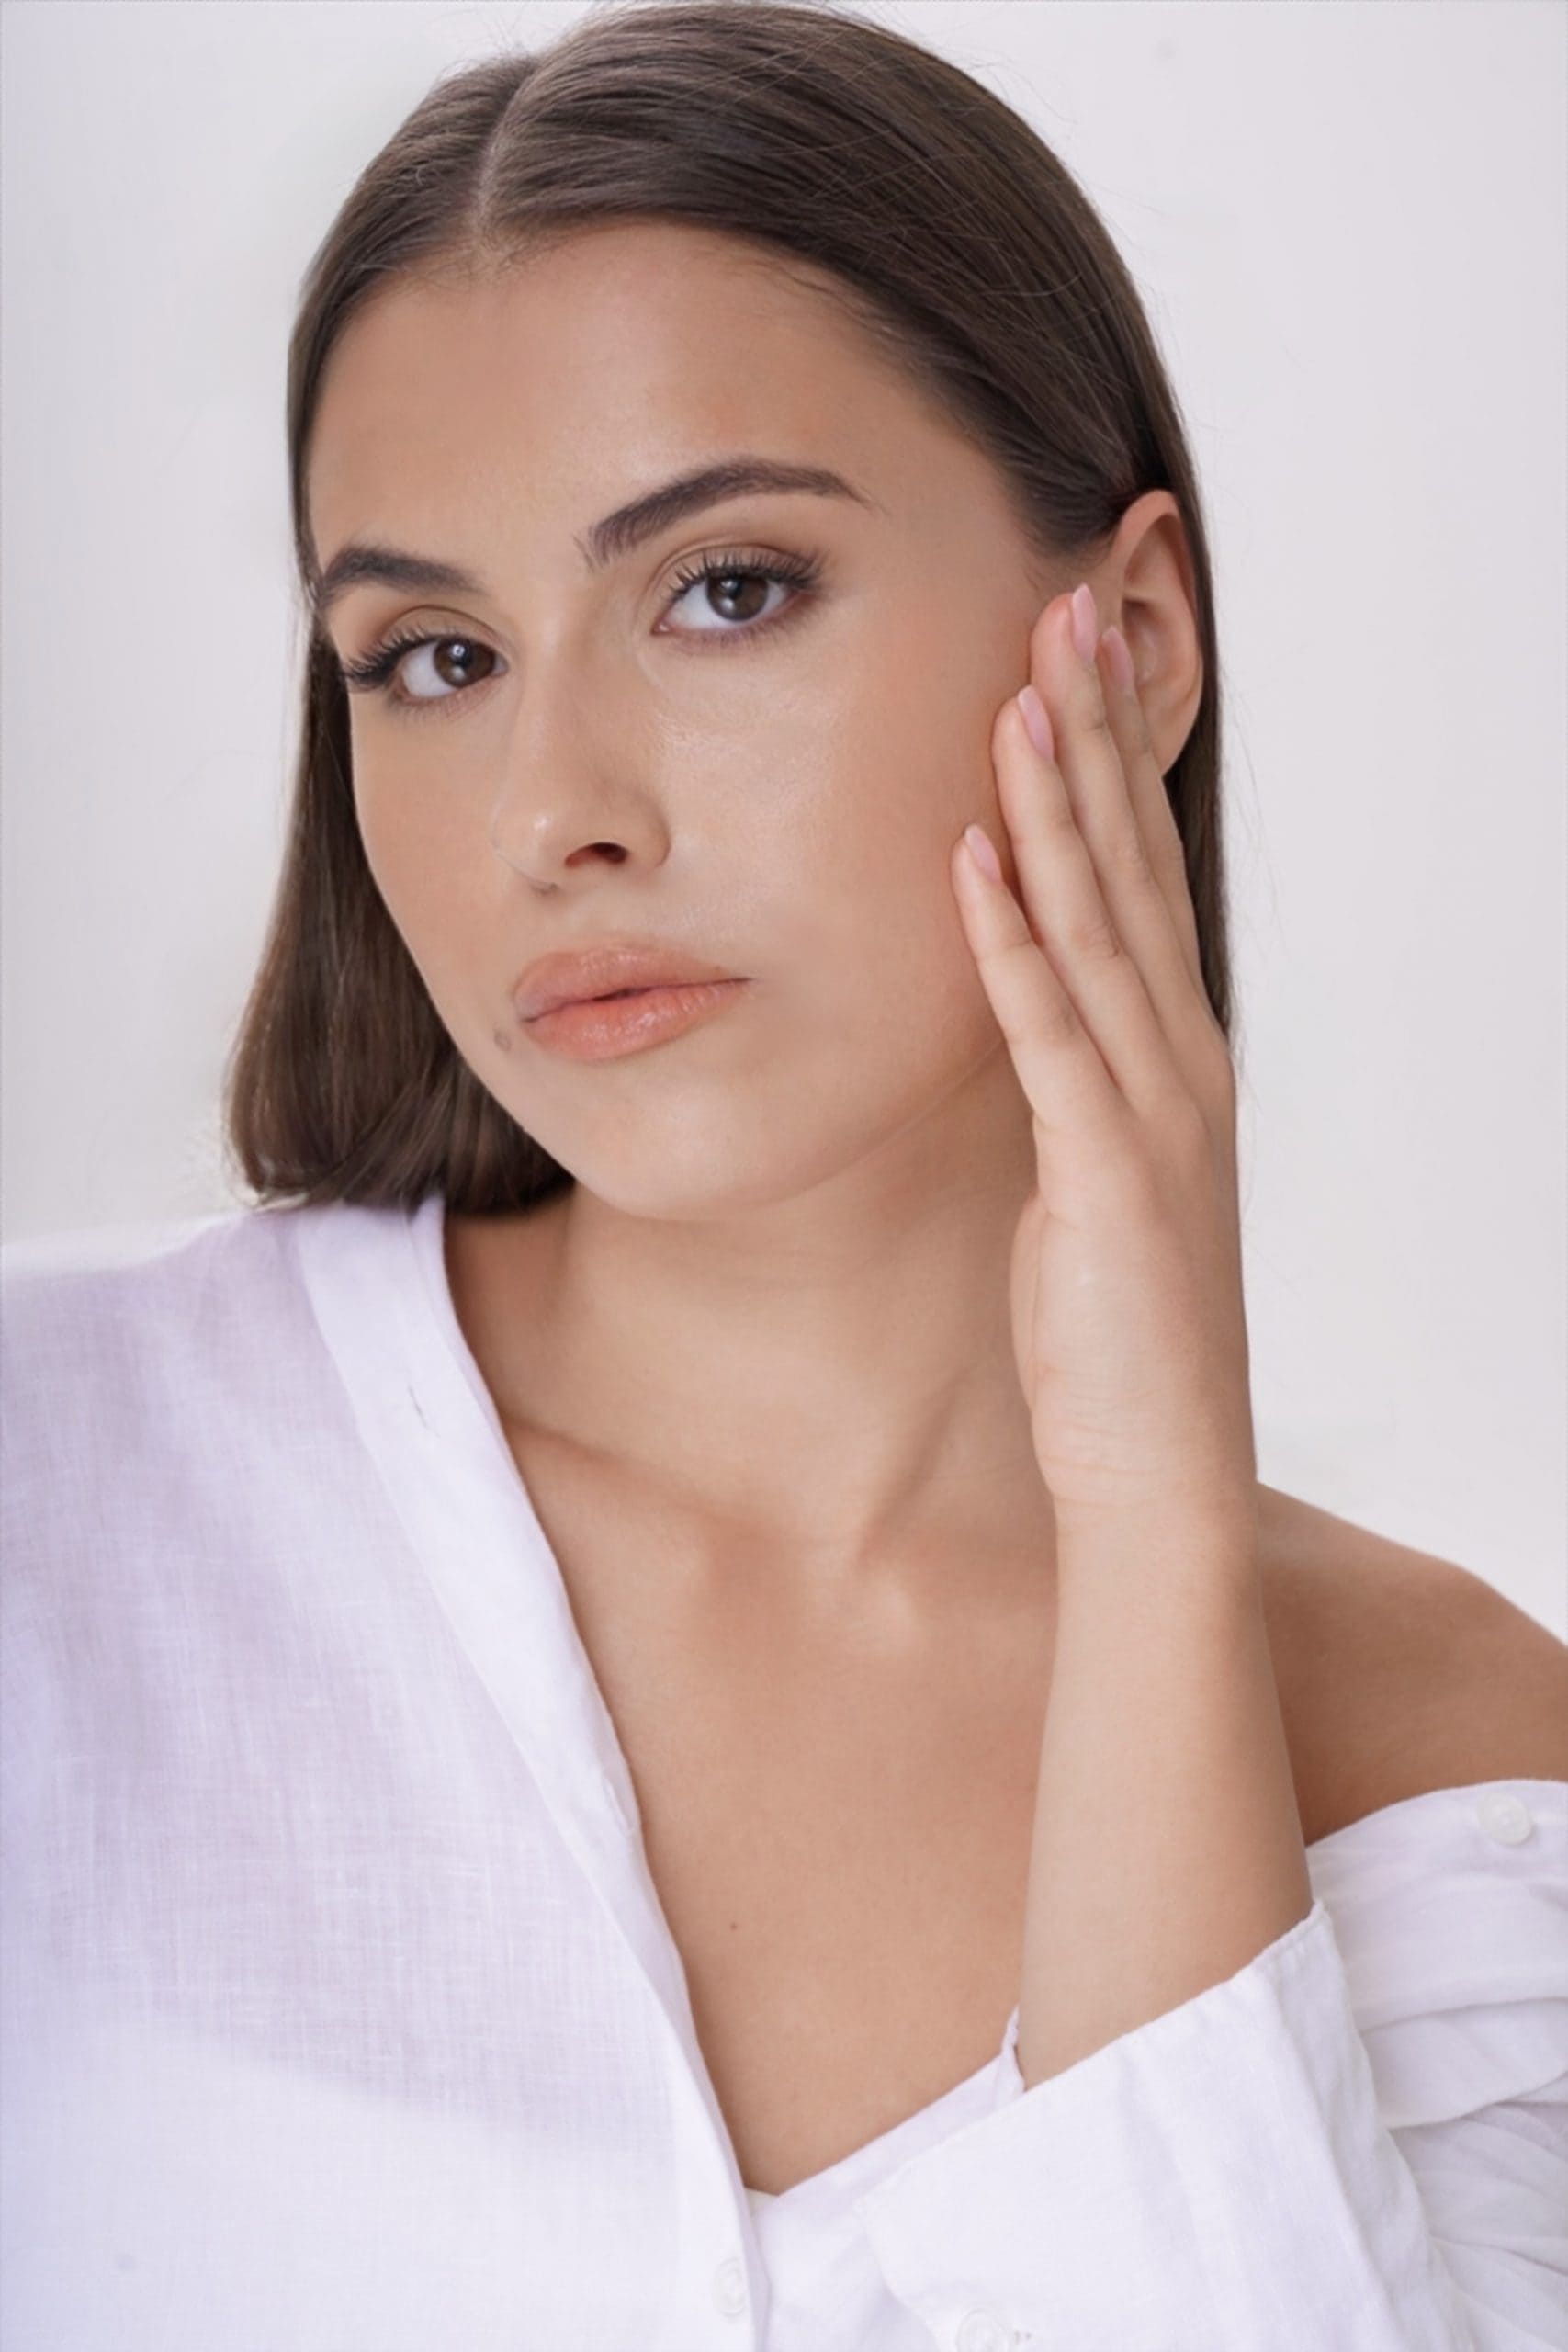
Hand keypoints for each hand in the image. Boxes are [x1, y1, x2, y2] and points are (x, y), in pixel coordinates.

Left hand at [951, 583, 1256, 1536]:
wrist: (1155, 1466)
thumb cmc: (1113, 1331)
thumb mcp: (1090, 1180)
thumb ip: (1069, 1086)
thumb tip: (1028, 1013)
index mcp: (1171, 1054)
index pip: (1135, 874)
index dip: (1107, 759)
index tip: (1075, 651)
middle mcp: (1178, 1059)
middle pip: (1129, 865)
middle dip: (1094, 733)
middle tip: (1067, 602)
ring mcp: (1152, 1110)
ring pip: (1096, 923)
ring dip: (1055, 803)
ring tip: (1022, 687)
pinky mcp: (1106, 1171)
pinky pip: (1047, 1031)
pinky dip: (1009, 937)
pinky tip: (973, 851)